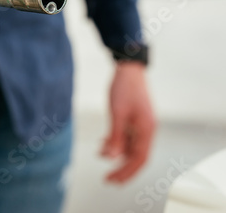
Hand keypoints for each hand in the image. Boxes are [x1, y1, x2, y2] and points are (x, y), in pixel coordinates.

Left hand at [101, 61, 155, 182]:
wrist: (129, 69)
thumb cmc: (123, 88)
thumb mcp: (117, 113)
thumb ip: (115, 136)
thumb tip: (111, 157)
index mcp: (147, 130)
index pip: (139, 159)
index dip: (125, 172)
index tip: (111, 179)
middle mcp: (147, 130)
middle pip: (137, 157)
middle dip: (122, 169)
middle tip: (107, 179)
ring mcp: (142, 125)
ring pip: (131, 147)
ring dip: (117, 155)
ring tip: (100, 156)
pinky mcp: (135, 119)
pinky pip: (128, 137)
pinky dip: (117, 143)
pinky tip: (103, 143)